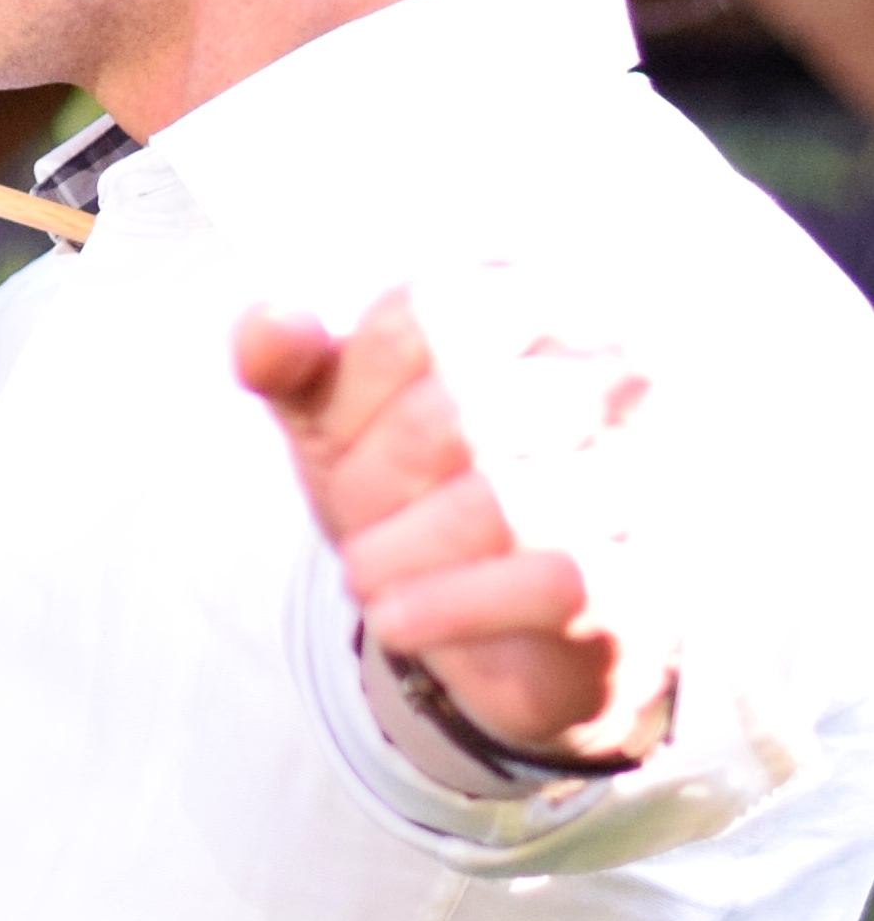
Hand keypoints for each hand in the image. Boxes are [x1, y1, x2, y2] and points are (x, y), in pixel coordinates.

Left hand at [237, 285, 673, 768]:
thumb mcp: (335, 412)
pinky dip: (446, 607)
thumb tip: (267, 328)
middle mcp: (620, 372)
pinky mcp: (652, 580)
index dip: (351, 394)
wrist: (500, 621)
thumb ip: (291, 360)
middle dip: (369, 483)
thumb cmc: (417, 482)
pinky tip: (397, 619)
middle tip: (361, 520)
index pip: (417, 319)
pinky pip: (549, 583)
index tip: (345, 438)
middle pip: (444, 418)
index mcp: (536, 299)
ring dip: (394, 552)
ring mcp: (649, 476)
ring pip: (491, 507)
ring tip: (375, 572)